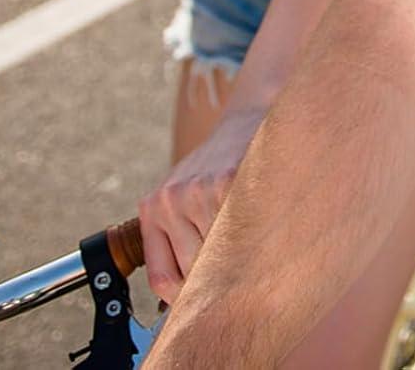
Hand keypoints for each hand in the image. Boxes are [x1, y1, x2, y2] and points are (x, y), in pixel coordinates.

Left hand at [139, 104, 263, 303]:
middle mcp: (170, 200)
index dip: (188, 297)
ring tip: (252, 245)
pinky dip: (252, 236)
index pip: (164, 279)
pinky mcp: (228, 182)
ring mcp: (198, 191)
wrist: (249, 114)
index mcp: (153, 207)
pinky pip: (239, 233)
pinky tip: (261, 225)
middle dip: (218, 276)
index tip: (208, 301)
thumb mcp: (187, 192)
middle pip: (193, 270)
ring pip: (217, 255)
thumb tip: (192, 298)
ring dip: (237, 257)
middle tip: (236, 272)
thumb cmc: (219, 163)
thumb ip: (181, 236)